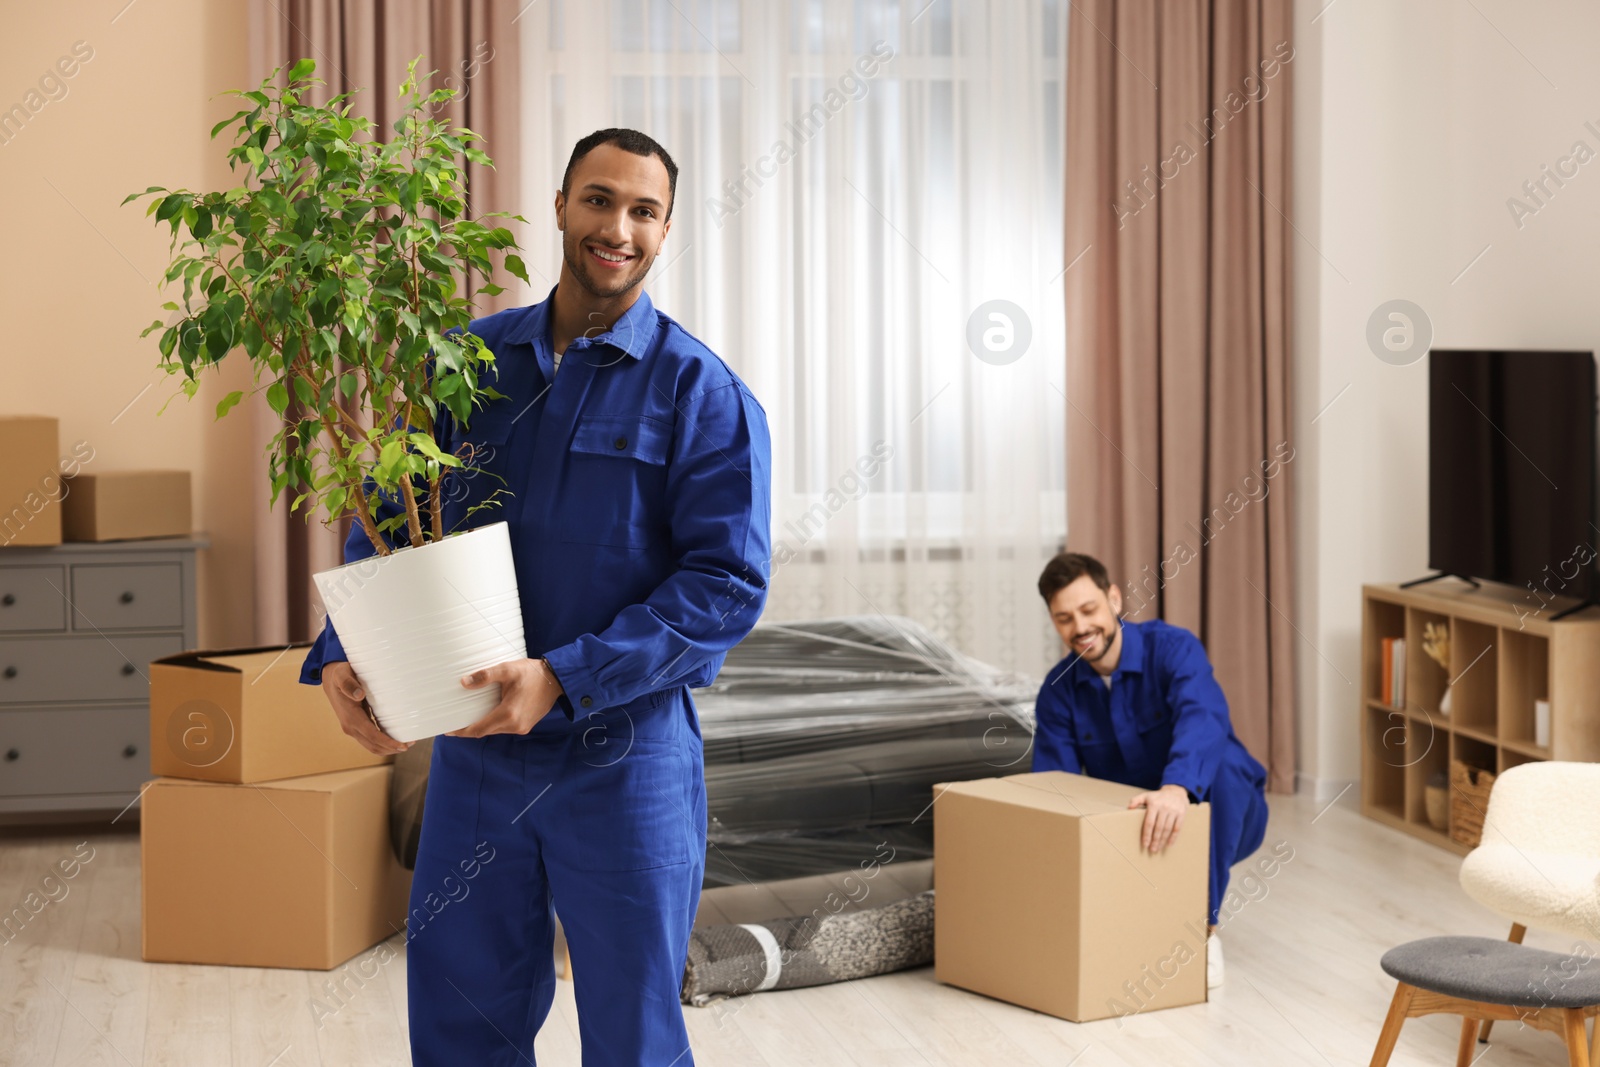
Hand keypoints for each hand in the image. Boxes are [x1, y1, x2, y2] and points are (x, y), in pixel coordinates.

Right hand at [321, 660, 411, 755]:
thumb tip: (359, 695)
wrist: (331, 679)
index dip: (388, 742)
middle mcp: (350, 726)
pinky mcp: (357, 726)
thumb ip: (349, 684)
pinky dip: (383, 742)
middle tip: (410, 744)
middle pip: (373, 745)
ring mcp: (353, 728)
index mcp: (350, 716)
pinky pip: (371, 739)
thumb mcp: (342, 675)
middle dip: (391, 748)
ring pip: (372, 745)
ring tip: (406, 743)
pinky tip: (395, 738)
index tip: (402, 745)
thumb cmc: (340, 675)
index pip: (372, 735)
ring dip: (388, 747)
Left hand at [447, 658, 564, 737]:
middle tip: (454, 720)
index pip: (478, 730)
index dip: (461, 732)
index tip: (447, 731)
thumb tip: (464, 682)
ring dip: (482, 725)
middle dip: (469, 728)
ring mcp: (521, 727)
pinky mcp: (526, 725)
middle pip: (485, 731)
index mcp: (508, 715)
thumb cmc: (532, 673)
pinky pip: (504, 727)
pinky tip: (489, 712)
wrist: (557, 679)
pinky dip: (494, 722)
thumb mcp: (507, 669)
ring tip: (470, 715)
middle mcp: (514, 725)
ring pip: (495, 730)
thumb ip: (485, 676)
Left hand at [1129, 783, 1190, 853]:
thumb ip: (1136, 801)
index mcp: (1154, 804)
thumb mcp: (1146, 796)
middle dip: (1155, 840)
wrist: (1176, 792)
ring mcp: (1173, 811)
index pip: (1149, 822)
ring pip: (1167, 829)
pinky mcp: (1181, 814)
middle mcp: (1164, 808)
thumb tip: (1128, 808)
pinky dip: (1173, 837)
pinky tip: (1169, 844)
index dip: (1147, 834)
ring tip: (1158, 848)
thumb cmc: (1158, 797)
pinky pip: (1177, 828)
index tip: (1145, 844)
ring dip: (1163, 840)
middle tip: (1152, 850)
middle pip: (1158, 827)